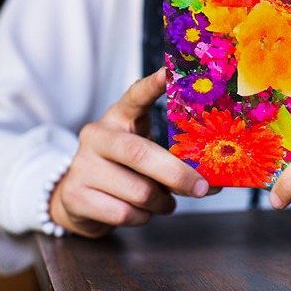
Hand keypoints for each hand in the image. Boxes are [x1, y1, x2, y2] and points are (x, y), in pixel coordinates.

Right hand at [49, 67, 212, 237]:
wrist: (78, 198)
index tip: (168, 72)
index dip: (152, 85)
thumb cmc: (124, 171)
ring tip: (164, 202)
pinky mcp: (74, 195)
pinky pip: (123, 213)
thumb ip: (176, 160)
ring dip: (161, 202)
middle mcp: (97, 135)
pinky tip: (141, 212)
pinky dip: (142, 218)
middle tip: (201, 187)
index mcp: (118, 117)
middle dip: (177, 174)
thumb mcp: (147, 155)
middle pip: (140, 153)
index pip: (135, 95)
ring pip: (138, 191)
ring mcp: (82, 165)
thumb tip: (215, 180)